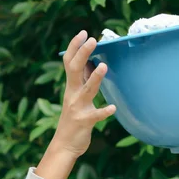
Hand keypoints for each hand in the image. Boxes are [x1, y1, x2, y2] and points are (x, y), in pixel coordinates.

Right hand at [52, 30, 115, 157]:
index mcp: (70, 87)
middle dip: (82, 53)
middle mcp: (72, 94)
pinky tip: (113, 108)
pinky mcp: (84, 122)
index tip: (83, 33)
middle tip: (92, 39)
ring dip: (95, 78)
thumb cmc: (74, 120)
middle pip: (74, 69)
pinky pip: (96, 115)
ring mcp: (77, 108)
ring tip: (104, 66)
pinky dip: (104, 111)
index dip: (75, 47)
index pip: (69, 62)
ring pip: (87, 90)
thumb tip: (91, 64)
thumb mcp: (76, 98)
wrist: (64, 145)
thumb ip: (82, 82)